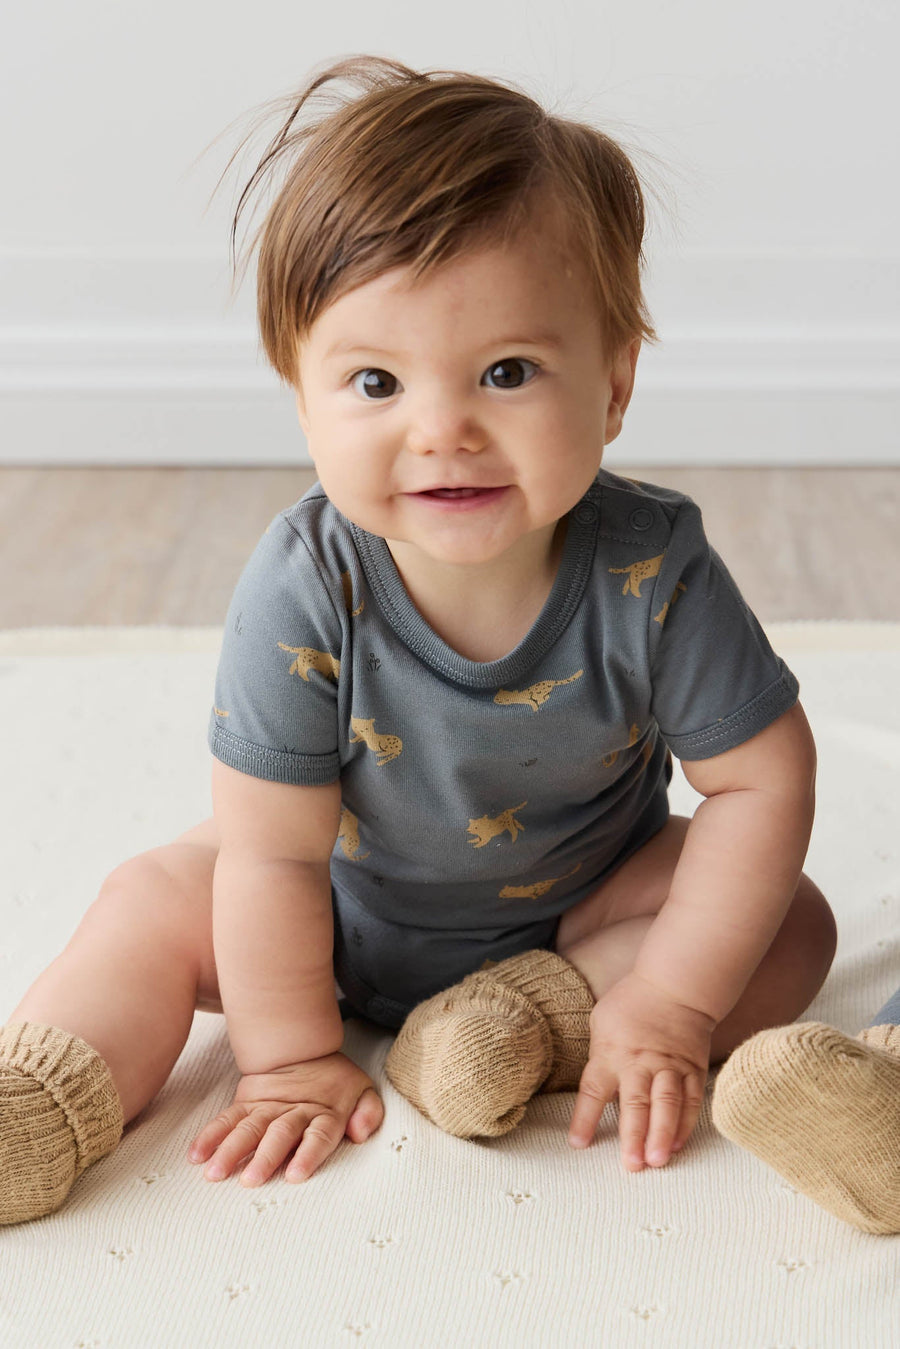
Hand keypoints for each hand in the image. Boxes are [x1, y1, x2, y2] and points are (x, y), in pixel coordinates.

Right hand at [188, 1051, 383, 1185]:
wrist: (302, 1048)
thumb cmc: (334, 1083)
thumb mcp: (363, 1091)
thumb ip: (368, 1112)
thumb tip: (360, 1132)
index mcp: (324, 1113)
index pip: (318, 1135)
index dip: (307, 1154)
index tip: (295, 1174)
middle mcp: (293, 1112)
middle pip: (279, 1135)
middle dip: (265, 1157)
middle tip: (251, 1181)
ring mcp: (267, 1108)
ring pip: (248, 1129)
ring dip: (230, 1151)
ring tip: (215, 1173)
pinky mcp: (246, 1103)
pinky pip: (227, 1119)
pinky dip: (210, 1136)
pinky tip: (196, 1155)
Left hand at [567, 971, 713, 1169]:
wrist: (674, 985)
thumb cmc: (631, 1004)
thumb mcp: (601, 1023)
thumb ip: (599, 1058)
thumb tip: (598, 1092)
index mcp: (610, 1053)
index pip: (594, 1090)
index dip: (585, 1118)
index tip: (578, 1143)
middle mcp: (640, 1063)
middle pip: (635, 1103)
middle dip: (633, 1136)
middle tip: (632, 1165)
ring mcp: (669, 1067)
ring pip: (666, 1105)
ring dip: (662, 1135)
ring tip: (658, 1161)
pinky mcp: (692, 1069)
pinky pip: (690, 1101)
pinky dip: (685, 1124)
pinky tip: (678, 1145)